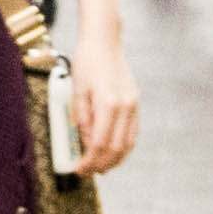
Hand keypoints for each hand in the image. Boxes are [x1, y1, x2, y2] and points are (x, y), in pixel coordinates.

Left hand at [67, 30, 139, 173]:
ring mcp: (133, 105)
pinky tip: (112, 152)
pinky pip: (132, 133)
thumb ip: (83, 119)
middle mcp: (125, 106)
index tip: (79, 169)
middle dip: (101, 165)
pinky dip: (123, 147)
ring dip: (114, 160)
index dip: (89, 161)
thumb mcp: (77, 90)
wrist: (104, 41)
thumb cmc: (87, 62)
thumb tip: (86, 143)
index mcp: (108, 103)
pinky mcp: (135, 103)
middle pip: (116, 148)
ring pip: (127, 144)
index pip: (99, 144)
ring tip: (100, 167)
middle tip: (87, 171)